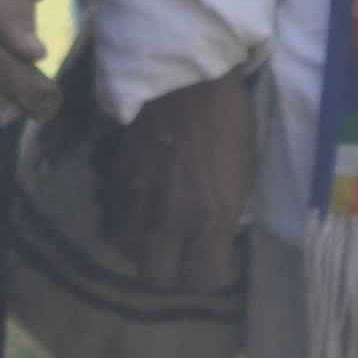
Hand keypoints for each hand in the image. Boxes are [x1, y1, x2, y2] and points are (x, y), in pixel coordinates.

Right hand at [102, 75, 255, 295]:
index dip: (212, 273)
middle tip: (184, 250)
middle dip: (172, 270)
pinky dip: (128, 218)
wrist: (188, 76)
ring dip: (145, 246)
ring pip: (128, 251)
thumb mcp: (242, 174)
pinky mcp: (117, 178)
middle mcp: (170, 220)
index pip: (205, 281)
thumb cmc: (229, 119)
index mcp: (210, 218)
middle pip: (157, 278)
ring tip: (159, 228)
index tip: (217, 258)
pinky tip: (142, 203)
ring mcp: (139, 200)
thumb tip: (215, 237)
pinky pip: (115, 217)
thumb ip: (224, 215)